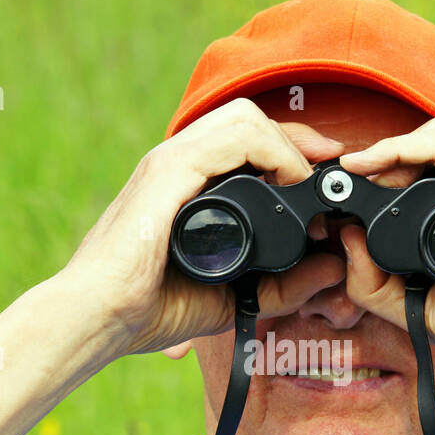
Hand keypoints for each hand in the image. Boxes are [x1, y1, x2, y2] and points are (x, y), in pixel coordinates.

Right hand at [60, 98, 347, 358]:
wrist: (98, 318)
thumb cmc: (149, 309)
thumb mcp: (235, 296)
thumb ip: (285, 287)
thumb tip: (336, 270)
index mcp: (187, 184)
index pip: (247, 140)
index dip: (293, 150)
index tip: (326, 177)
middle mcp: (178, 163)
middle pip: (250, 118)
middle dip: (298, 137)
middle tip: (328, 169)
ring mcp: (171, 162)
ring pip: (244, 117)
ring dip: (288, 143)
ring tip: (308, 184)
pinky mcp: (167, 171)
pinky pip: (233, 137)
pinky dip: (273, 152)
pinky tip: (290, 183)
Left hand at [337, 103, 434, 416]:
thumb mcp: (422, 304)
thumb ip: (377, 282)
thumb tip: (346, 241)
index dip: (399, 161)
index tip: (359, 185)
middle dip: (398, 148)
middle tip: (363, 181)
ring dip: (399, 142)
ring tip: (367, 172)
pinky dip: (408, 147)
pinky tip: (379, 165)